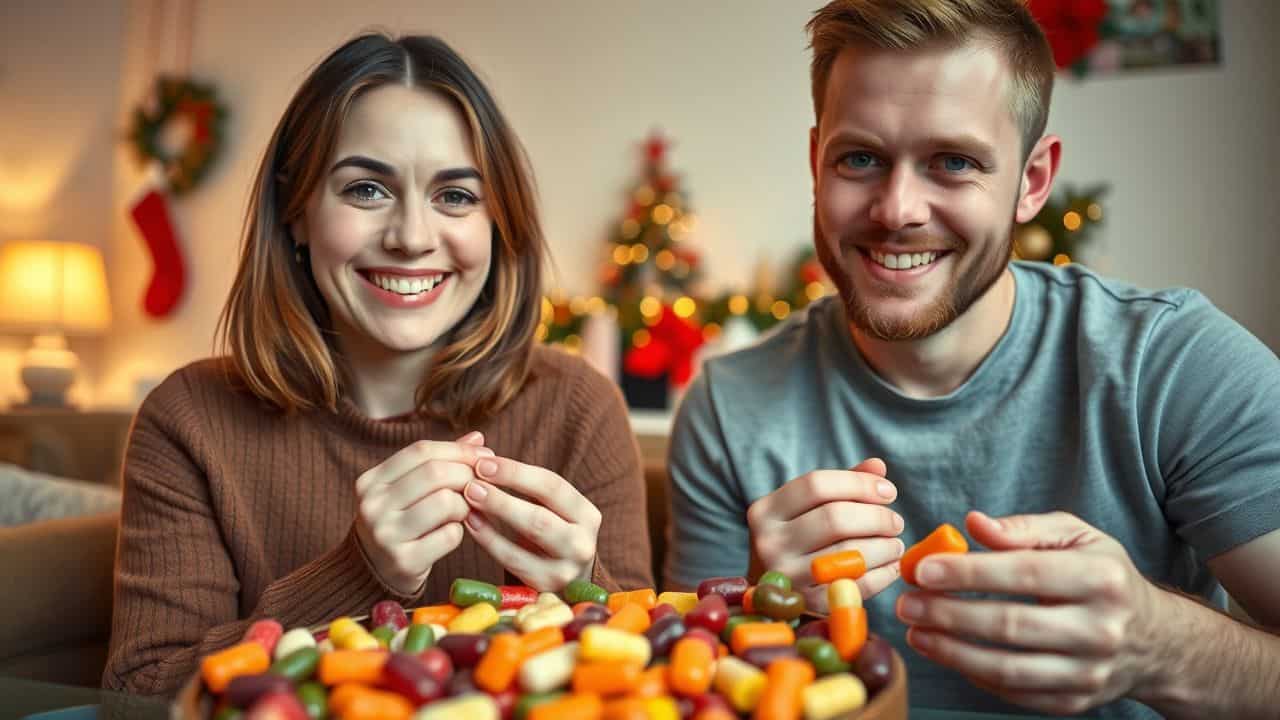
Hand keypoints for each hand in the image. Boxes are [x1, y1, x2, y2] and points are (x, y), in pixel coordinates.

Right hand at [353, 432, 490, 595]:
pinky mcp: (404, 560)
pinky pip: (450, 535)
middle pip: (436, 473)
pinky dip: (458, 532)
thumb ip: (439, 462)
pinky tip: (450, 534)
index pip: (421, 450)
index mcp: (371, 481)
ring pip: (446, 502)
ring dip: (465, 506)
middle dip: (467, 475)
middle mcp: (372, 505)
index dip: (458, 450)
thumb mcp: (408, 489)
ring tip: (461, 512)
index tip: (484, 455)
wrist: (374, 573)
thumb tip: (477, 438)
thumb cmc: (399, 522)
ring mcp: (386, 534)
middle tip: (480, 485)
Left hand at [461, 456, 601, 591]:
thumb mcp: (550, 510)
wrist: (566, 584)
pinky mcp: (545, 588)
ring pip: (527, 542)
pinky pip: (512, 561)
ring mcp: (566, 570)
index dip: (516, 473)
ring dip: (494, 516)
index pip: (552, 486)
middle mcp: (582, 543)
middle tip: (471, 482)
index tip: (484, 462)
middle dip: (502, 497)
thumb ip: (523, 484)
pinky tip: (470, 524)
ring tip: (468, 500)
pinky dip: (489, 541)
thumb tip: (480, 454)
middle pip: (540, 517)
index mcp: (587, 515)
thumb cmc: (549, 535)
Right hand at [747, 457, 904, 608]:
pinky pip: (857, 585)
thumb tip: (878, 467)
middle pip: (835, 518)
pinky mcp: (808, 605)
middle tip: (896, 522)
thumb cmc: (796, 544)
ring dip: (885, 546)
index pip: (817, 484)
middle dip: (877, 517)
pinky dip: (883, 574)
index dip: (859, 484)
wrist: (772, 599)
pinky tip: (890, 566)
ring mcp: (786, 577)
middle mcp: (769, 542)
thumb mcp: (805, 510)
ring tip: (896, 544)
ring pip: (849, 553)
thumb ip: (840, 485)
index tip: (889, 492)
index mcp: (765, 510)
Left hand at [896, 510, 1165, 714]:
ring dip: (951, 651)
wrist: (1155, 640)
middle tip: (907, 603)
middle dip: (948, 614)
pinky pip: (1014, 693)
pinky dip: (974, 674)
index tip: (922, 569)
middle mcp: (1100, 629)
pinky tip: (946, 652)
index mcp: (1101, 579)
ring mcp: (1089, 672)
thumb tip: (973, 524)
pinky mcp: (1075, 702)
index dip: (968, 573)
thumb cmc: (1102, 576)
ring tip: (916, 631)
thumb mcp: (1077, 537)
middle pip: (1010, 625)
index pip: (1024, 573)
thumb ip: (1024, 528)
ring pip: (1007, 668)